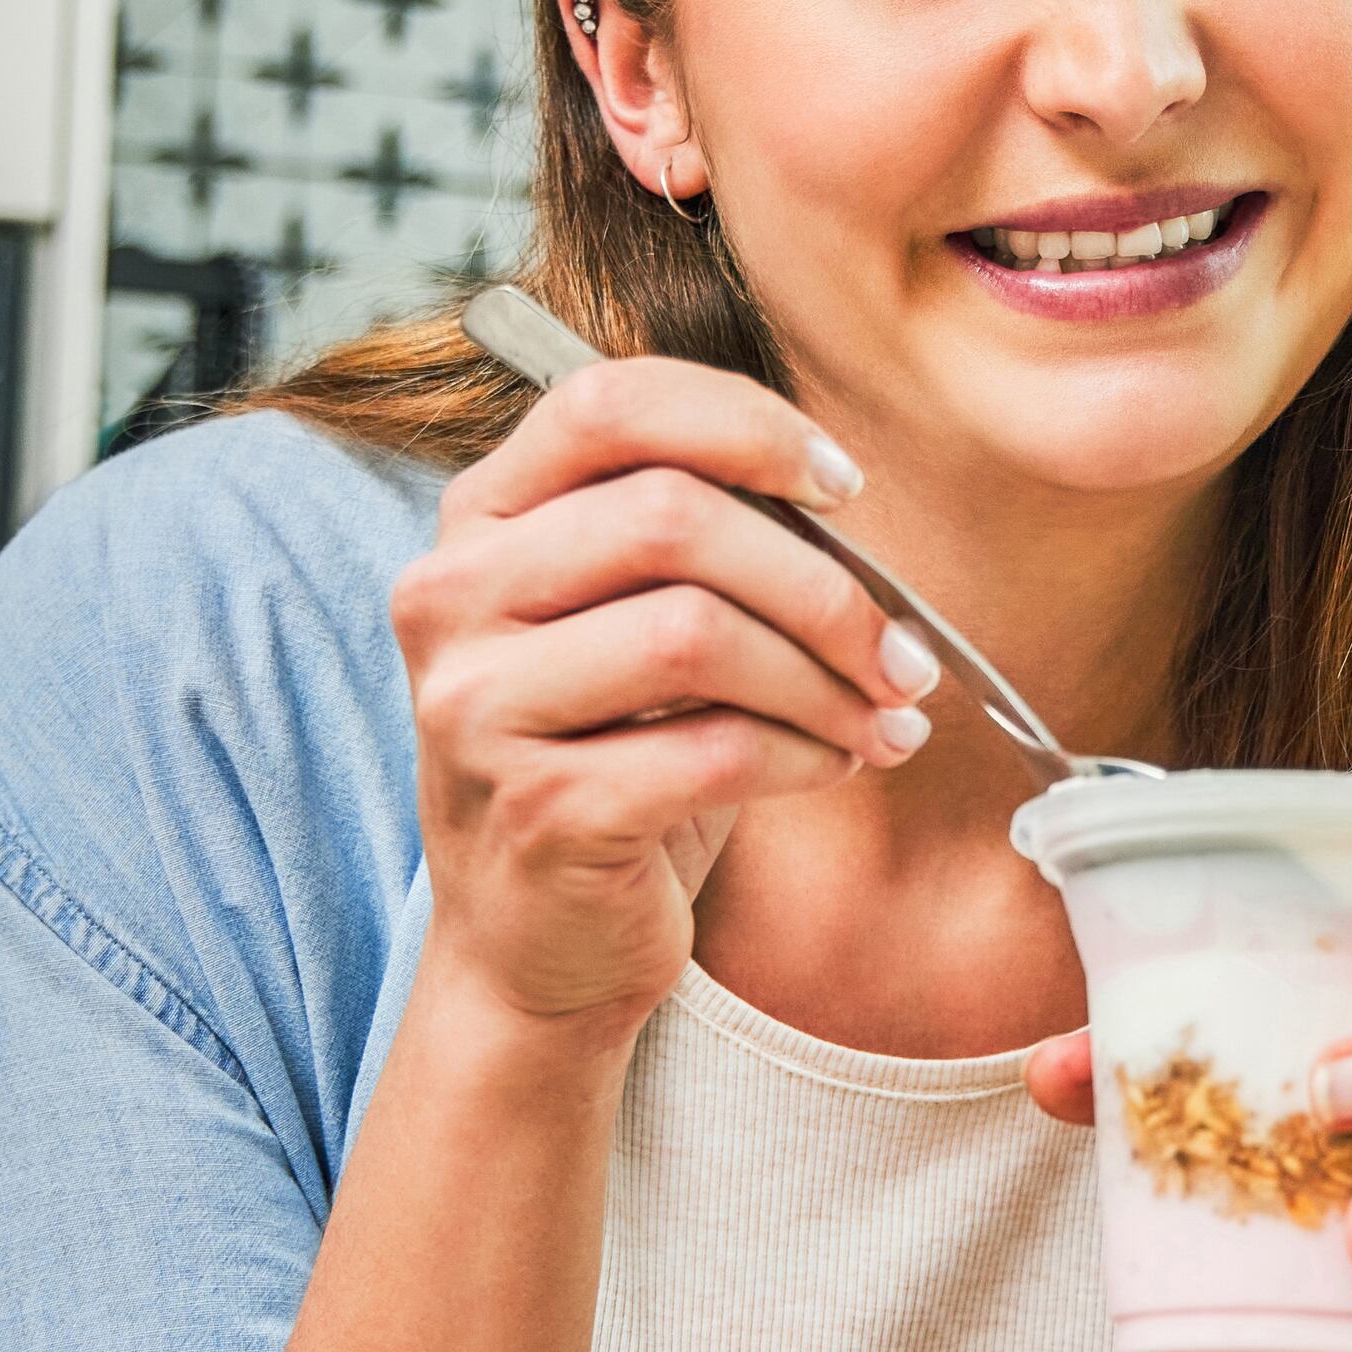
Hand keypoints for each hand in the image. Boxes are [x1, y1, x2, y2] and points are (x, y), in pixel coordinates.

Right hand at [391, 356, 943, 1037]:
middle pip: (671, 516)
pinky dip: (803, 755)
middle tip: (900, 651)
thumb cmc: (609, 763)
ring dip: (824, 678)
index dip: (744, 425)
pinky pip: (713, 750)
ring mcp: (478, 709)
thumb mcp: (628, 623)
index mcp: (479, 520)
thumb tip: (843, 504)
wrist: (536, 948)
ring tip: (876, 717)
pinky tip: (828, 766)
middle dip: (820, 584)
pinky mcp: (539, 811)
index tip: (840, 488)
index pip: (606, 403)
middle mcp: (451, 598)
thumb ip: (698, 538)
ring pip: (696, 632)